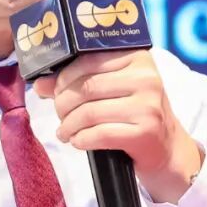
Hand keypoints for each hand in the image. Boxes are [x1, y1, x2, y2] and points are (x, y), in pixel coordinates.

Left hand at [33, 50, 202, 202]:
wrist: (167, 147)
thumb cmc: (134, 112)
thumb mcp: (111, 90)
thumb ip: (75, 81)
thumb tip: (39, 84)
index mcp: (137, 58)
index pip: (87, 60)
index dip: (63, 77)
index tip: (54, 90)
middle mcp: (146, 78)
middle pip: (85, 87)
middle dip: (62, 104)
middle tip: (59, 114)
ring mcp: (147, 106)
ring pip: (89, 112)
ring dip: (68, 125)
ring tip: (65, 131)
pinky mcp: (145, 132)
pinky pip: (99, 134)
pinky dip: (81, 139)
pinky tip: (77, 141)